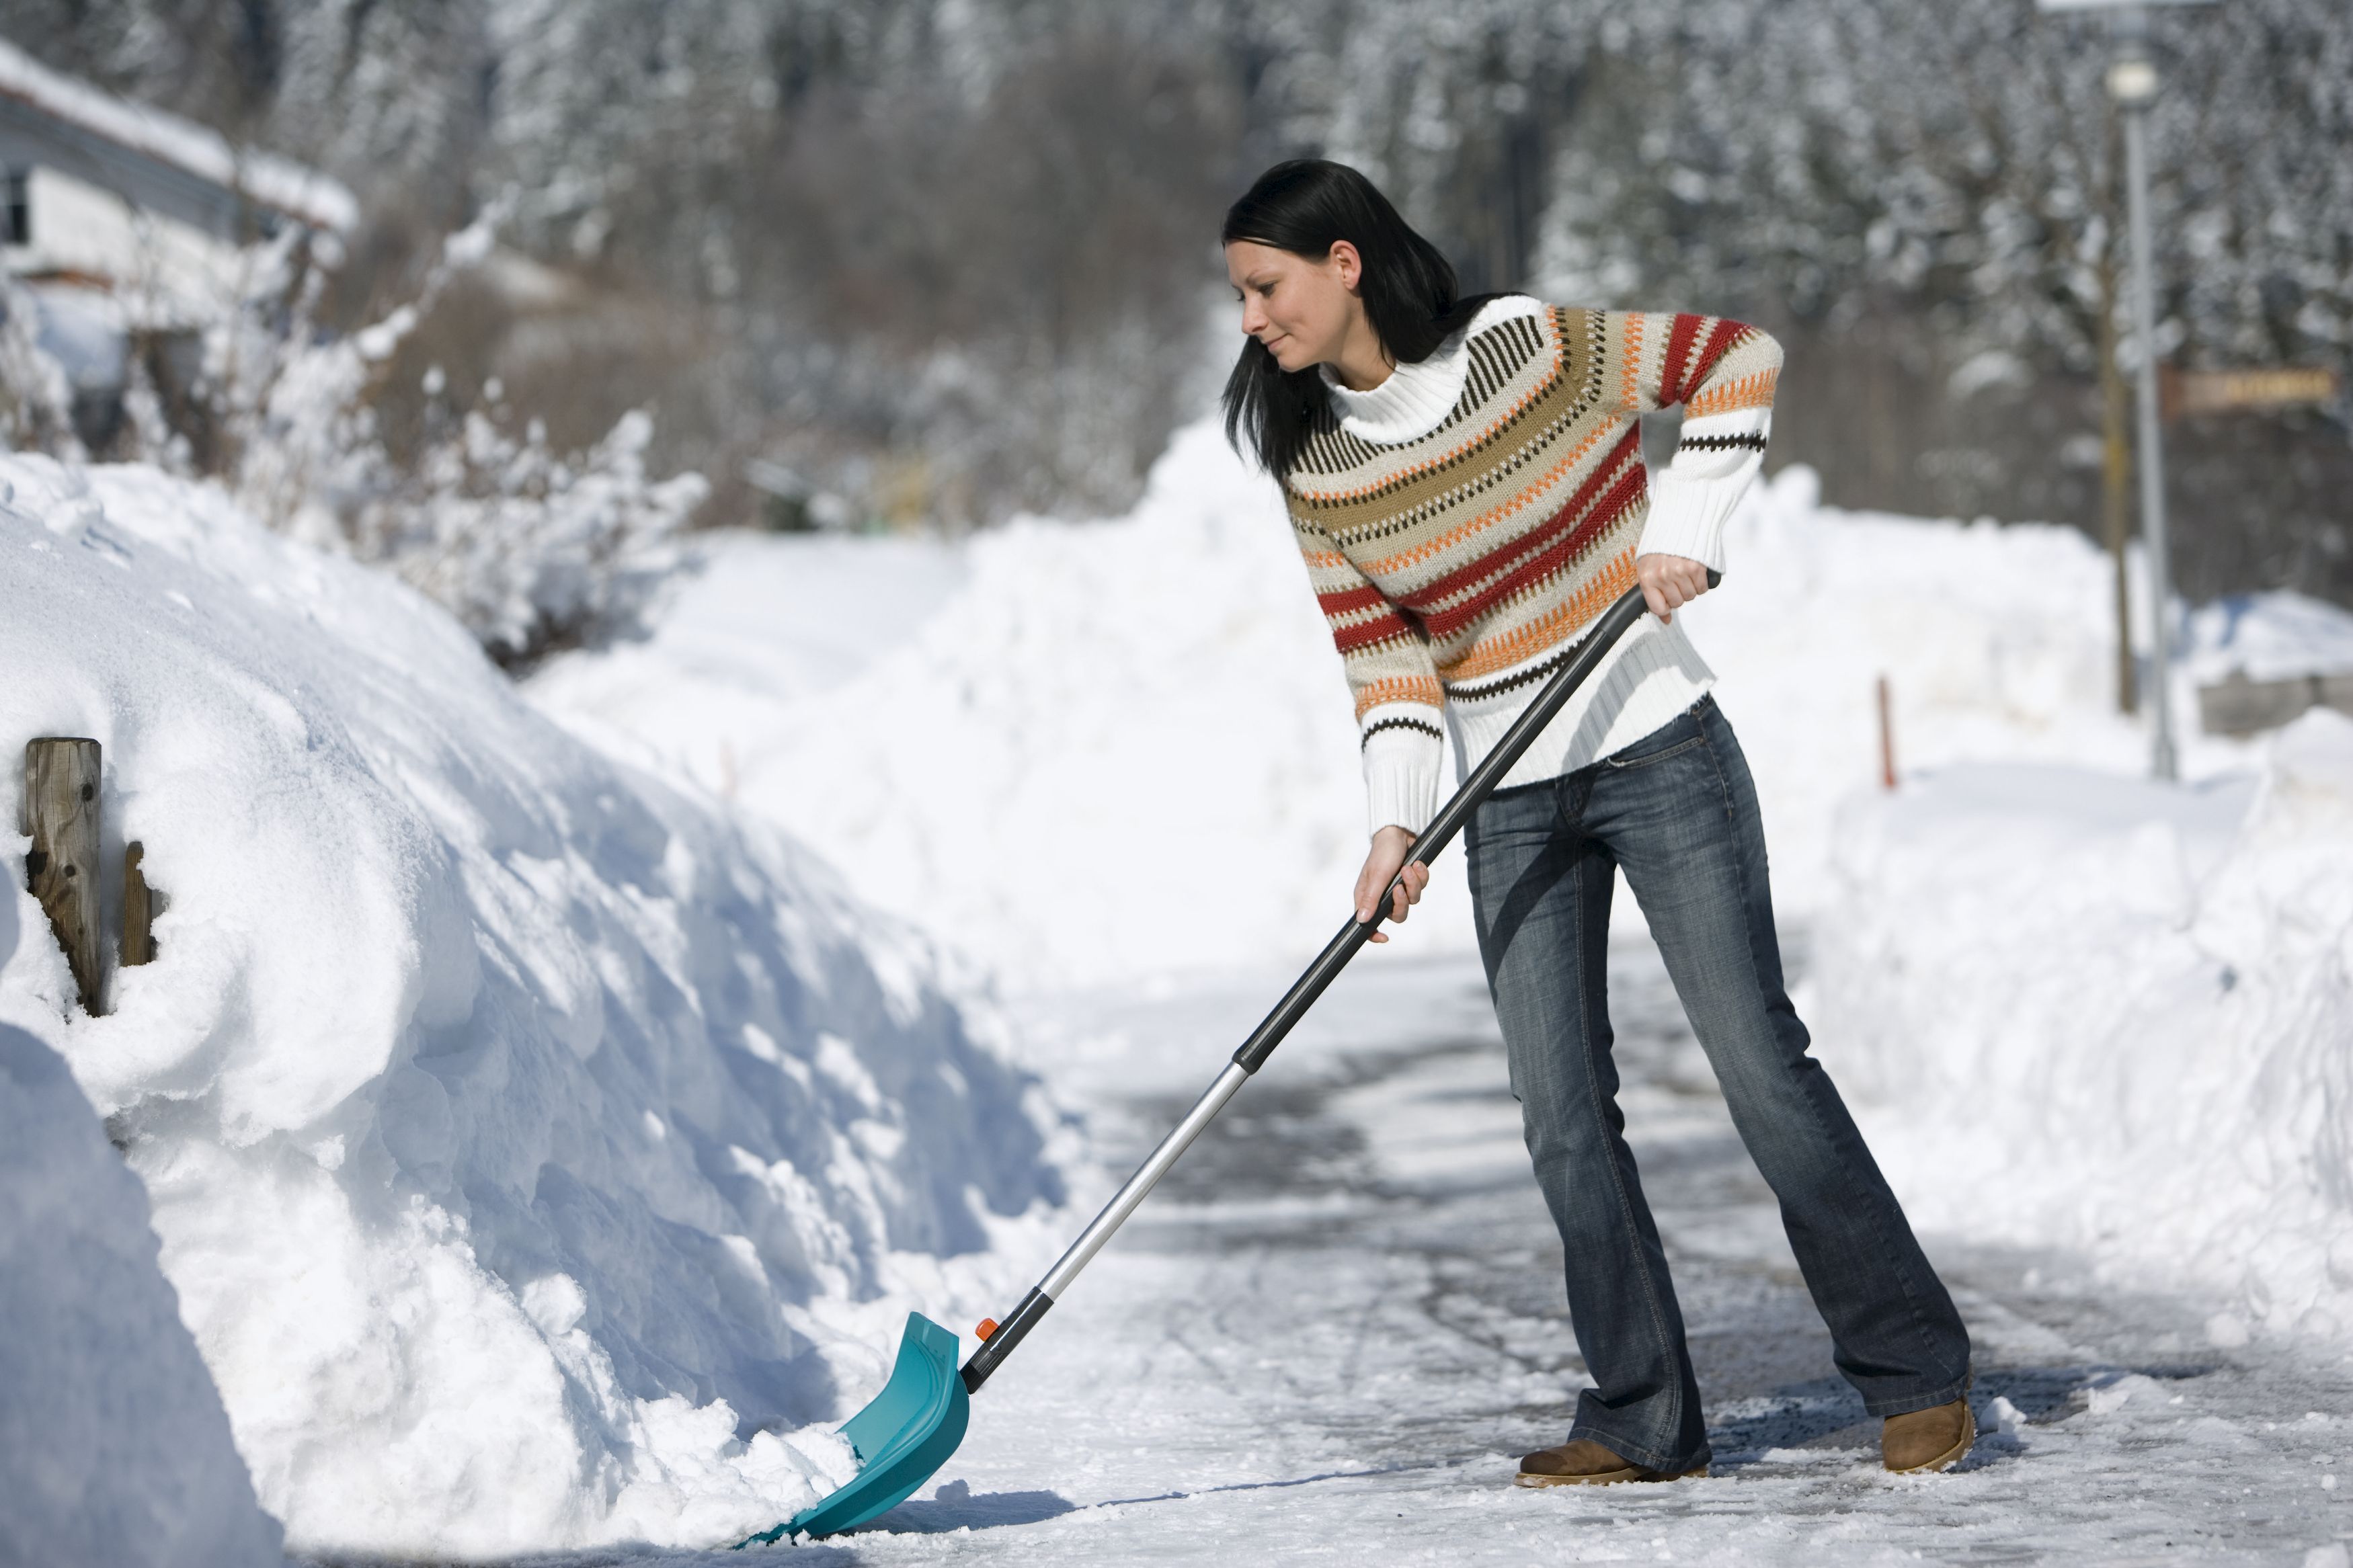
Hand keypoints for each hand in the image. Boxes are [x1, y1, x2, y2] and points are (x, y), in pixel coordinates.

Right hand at [1355, 824, 1428, 942]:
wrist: (1399, 831)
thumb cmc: (1383, 852)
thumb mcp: (1377, 876)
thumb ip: (1371, 899)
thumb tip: (1362, 921)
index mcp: (1368, 896)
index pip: (1368, 922)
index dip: (1374, 933)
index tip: (1385, 937)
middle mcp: (1382, 895)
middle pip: (1397, 915)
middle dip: (1402, 902)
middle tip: (1400, 888)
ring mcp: (1397, 888)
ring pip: (1413, 901)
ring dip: (1413, 884)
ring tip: (1409, 867)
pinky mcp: (1411, 880)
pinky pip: (1421, 887)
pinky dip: (1421, 876)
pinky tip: (1417, 864)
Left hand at [1636, 552, 1711, 623]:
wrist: (1677, 524)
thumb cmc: (1660, 548)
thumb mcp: (1648, 570)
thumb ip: (1654, 595)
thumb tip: (1666, 620)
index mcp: (1647, 578)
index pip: (1658, 608)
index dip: (1665, 606)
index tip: (1667, 599)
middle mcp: (1662, 576)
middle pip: (1677, 603)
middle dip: (1678, 594)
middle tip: (1676, 580)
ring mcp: (1680, 571)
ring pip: (1691, 596)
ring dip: (1690, 588)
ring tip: (1684, 573)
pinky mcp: (1696, 567)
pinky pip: (1702, 588)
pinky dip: (1701, 583)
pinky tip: (1694, 572)